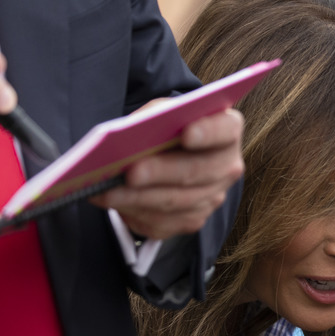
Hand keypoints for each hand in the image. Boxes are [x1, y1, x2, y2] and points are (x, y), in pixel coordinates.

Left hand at [89, 108, 244, 239]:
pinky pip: (164, 222)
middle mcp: (227, 166)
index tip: (186, 134)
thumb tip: (130, 136)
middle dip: (161, 172)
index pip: (226, 129)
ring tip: (107, 192)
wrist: (168, 156)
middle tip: (131, 173)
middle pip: (198, 171)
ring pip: (177, 201)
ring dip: (139, 198)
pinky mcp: (193, 220)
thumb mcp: (161, 113)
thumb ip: (154, 118)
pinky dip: (134, 213)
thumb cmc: (165, 129)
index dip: (209, 132)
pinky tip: (112, 203)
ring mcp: (213, 197)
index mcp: (227, 130)